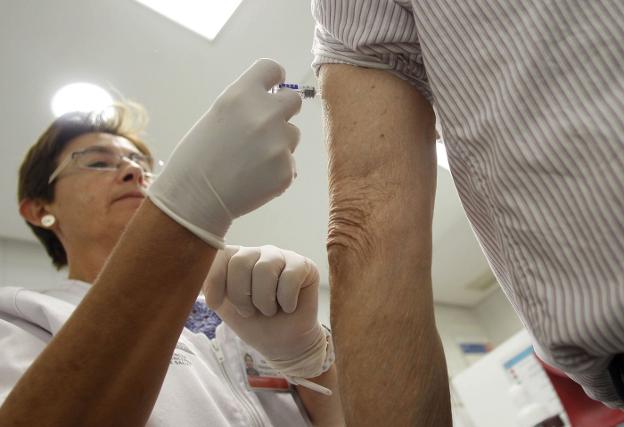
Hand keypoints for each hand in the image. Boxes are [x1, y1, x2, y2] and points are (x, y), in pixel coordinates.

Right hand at [147, 59, 301, 247]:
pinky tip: (254, 178)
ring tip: (251, 160)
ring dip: (279, 144)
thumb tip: (272, 101)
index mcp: (242, 94)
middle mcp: (265, 114)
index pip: (272, 69)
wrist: (194, 197)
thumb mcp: (217, 116)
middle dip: (282, 111)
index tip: (272, 88)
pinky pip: (289, 163)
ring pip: (293, 135)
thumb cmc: (198, 156)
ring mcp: (279, 143)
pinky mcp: (286, 169)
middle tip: (264, 129)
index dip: (273, 80)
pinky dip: (276, 170)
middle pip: (293, 100)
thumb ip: (246, 105)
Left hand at [203, 245, 327, 377]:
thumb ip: (210, 284)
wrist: (282, 344)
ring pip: (265, 269)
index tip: (216, 305)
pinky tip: (288, 307)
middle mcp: (257, 252)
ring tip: (269, 310)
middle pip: (240, 262)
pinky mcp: (304, 265)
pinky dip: (286, 301)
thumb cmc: (253, 323)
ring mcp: (281, 256)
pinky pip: (289, 277)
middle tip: (249, 311)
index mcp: (234, 258)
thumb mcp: (224, 305)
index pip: (218, 255)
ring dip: (264, 301)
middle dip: (241, 296)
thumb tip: (195, 270)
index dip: (215, 282)